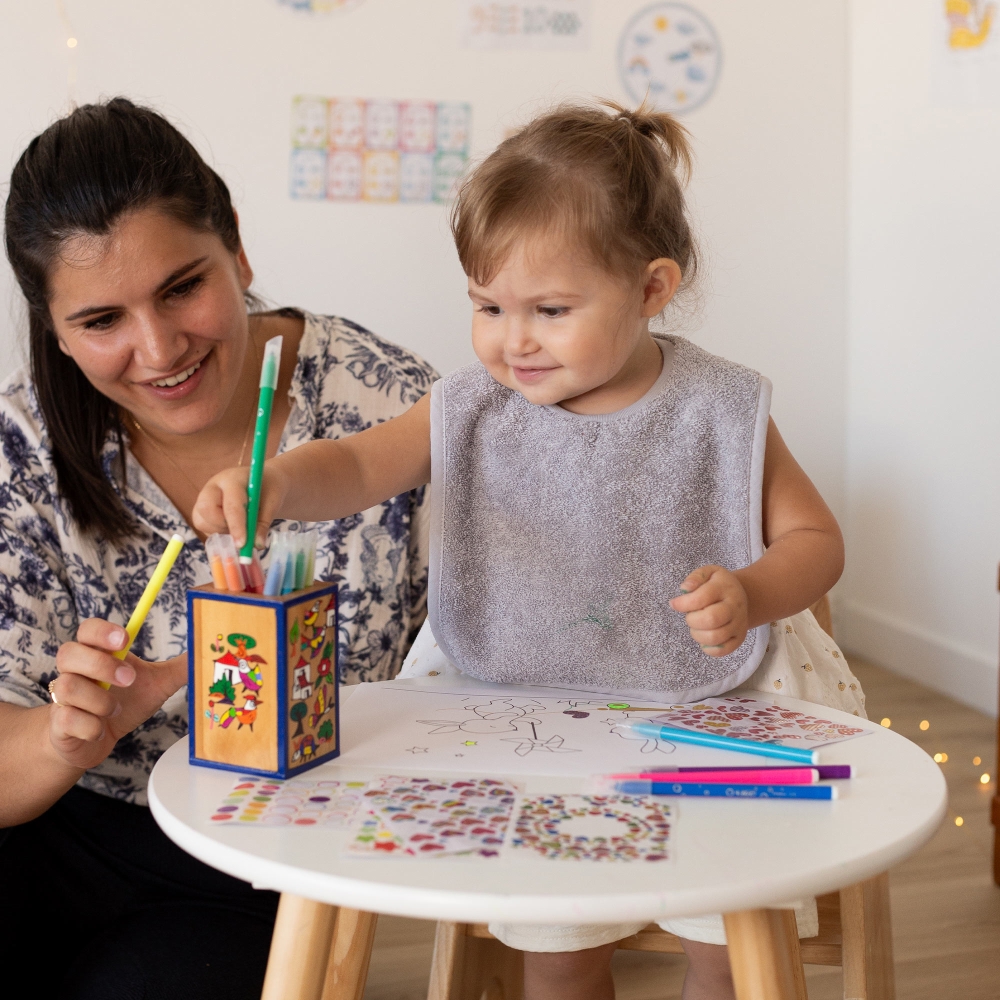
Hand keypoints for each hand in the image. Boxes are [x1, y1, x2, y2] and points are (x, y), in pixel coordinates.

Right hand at [47, 619, 186, 771]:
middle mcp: (74, 671)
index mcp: (97, 654)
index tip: (124, 639)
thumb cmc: (123, 704)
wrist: (91, 740)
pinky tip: (102, 728)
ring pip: (69, 687)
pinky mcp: (58, 724)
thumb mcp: (156, 685)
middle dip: (101, 665)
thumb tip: (206, 648)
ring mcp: (63, 697)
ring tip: (115, 709)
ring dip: (98, 700)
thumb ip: (178, 668)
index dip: (102, 631)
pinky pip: (68, 719)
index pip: (88, 630)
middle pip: (69, 652)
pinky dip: (91, 726)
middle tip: (130, 679)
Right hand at [192, 462, 288, 547]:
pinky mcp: (202, 509)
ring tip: (238, 527)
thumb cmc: (269, 490)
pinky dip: (216, 533)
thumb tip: (257, 544)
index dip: (236, 525)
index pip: (231, 504)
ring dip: (220, 531)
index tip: (243, 543)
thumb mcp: (272, 503)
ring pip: (201, 521)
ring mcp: (204, 497)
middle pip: (206, 509)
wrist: (263, 484)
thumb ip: (263, 523)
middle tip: (240, 532)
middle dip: (222, 526)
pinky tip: (230, 527)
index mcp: (233, 479)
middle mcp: (214, 486)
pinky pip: (202, 526)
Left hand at [669, 565, 749, 657]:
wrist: (743, 595)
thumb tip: (684, 589)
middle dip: (692, 620)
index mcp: (725, 588)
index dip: (683, 604)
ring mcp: (739, 624)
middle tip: (690, 616)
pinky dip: (708, 648)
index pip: (701, 598)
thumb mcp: (709, 572)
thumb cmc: (718, 584)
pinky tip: (704, 636)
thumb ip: (696, 577)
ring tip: (696, 626)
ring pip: (715, 638)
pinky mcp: (739, 638)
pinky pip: (722, 651)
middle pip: (711, 620)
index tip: (674, 603)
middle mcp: (735, 606)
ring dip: (697, 634)